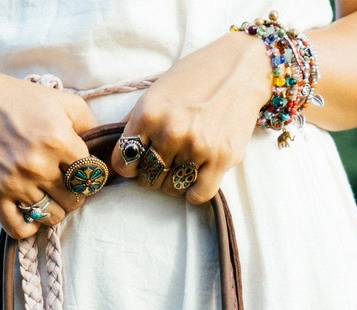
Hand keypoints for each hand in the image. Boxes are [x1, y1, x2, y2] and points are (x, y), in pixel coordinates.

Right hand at [0, 72, 100, 236]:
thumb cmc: (18, 98)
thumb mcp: (62, 101)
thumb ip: (90, 124)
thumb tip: (106, 151)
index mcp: (57, 138)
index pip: (92, 175)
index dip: (92, 175)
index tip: (82, 171)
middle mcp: (36, 163)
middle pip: (74, 200)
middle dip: (74, 193)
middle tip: (65, 182)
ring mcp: (13, 181)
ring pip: (52, 217)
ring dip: (54, 209)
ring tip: (48, 193)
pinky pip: (19, 229)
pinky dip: (30, 227)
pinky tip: (32, 213)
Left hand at [112, 32, 270, 202]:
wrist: (241, 67)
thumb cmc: (196, 77)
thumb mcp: (157, 91)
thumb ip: (135, 121)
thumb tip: (115, 149)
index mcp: (148, 114)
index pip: (123, 162)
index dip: (130, 165)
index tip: (139, 161)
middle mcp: (170, 131)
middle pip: (147, 179)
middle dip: (153, 173)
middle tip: (167, 160)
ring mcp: (196, 146)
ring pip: (171, 188)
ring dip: (175, 182)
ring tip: (184, 164)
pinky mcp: (221, 158)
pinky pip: (197, 195)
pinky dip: (194, 192)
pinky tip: (197, 178)